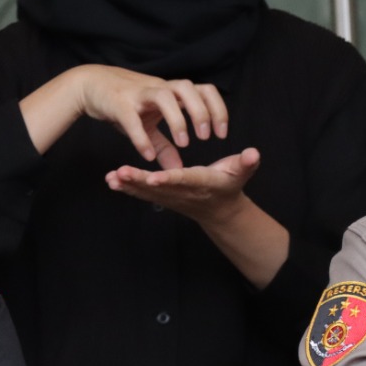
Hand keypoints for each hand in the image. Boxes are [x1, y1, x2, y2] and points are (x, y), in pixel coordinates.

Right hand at [22, 65, 227, 163]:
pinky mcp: (118, 103)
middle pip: (188, 88)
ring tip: (185, 143)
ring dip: (178, 119)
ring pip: (164, 96)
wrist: (90, 85)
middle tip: (206, 138)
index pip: (203, 91)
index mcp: (171, 91)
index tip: (221, 133)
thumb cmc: (126, 103)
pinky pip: (132, 119)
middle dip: (201, 112)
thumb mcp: (148, 124)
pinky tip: (148, 155)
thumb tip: (178, 167)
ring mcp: (138, 94)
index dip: (217, 109)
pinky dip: (141, 138)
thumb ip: (165, 144)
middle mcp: (158, 88)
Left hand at [105, 147, 260, 224]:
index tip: (154, 177)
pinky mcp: (163, 197)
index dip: (170, 179)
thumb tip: (254, 154)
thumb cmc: (230, 184)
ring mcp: (172, 197)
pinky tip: (111, 181)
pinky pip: (143, 194)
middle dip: (139, 181)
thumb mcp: (241, 172)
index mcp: (202, 183)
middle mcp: (184, 192)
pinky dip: (127, 188)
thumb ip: (247, 163)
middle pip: (159, 187)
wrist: (221, 211)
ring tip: (112, 177)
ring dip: (129, 185)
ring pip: (147, 192)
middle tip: (121, 173)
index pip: (185, 180)